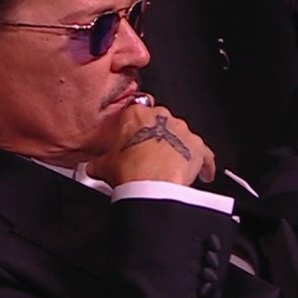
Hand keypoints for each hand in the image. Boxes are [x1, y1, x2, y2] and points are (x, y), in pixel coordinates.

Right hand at [88, 101, 214, 186]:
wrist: (150, 186)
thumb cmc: (129, 171)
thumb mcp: (103, 165)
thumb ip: (99, 161)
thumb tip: (93, 166)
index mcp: (136, 113)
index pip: (135, 111)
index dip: (134, 127)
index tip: (132, 136)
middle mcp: (161, 116)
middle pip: (160, 121)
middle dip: (156, 136)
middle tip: (148, 154)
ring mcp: (181, 130)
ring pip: (182, 135)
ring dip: (176, 148)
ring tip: (168, 167)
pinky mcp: (197, 147)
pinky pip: (204, 155)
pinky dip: (204, 164)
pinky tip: (203, 174)